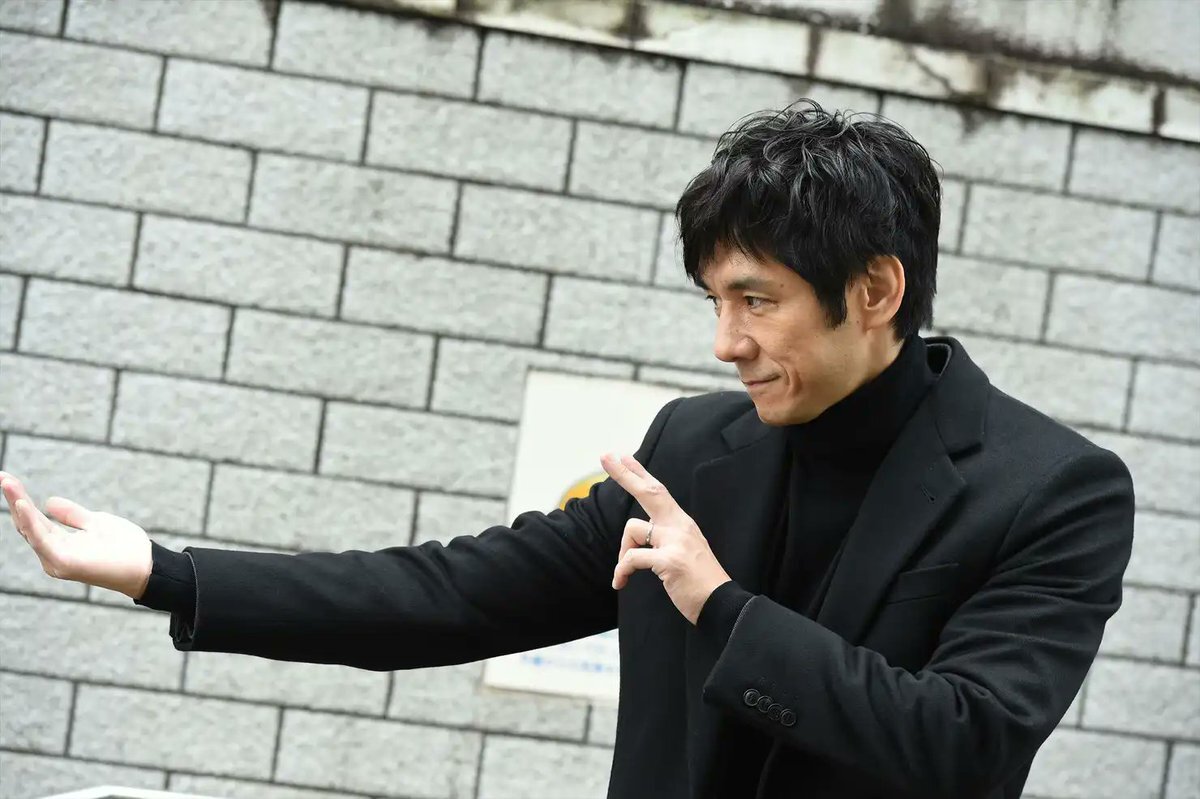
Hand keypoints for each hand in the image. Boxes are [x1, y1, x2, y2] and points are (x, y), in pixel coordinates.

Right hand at [1, 472, 152, 599]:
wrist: (146, 566)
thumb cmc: (125, 547)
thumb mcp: (95, 523)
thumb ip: (72, 515)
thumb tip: (47, 502)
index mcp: (59, 545)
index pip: (34, 519)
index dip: (21, 499)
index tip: (7, 478)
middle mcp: (52, 554)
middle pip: (27, 523)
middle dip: (14, 498)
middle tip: (2, 476)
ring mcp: (56, 560)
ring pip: (31, 528)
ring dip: (18, 504)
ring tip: (6, 482)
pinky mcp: (63, 562)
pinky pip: (42, 539)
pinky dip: (31, 522)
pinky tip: (22, 504)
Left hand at [601, 453, 731, 625]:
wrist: (721, 604)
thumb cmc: (699, 582)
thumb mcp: (685, 550)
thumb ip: (665, 537)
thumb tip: (639, 534)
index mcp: (682, 523)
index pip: (658, 490)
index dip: (640, 472)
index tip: (623, 456)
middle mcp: (680, 526)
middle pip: (649, 491)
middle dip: (624, 474)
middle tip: (605, 456)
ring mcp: (676, 541)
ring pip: (632, 530)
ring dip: (621, 552)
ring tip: (624, 572)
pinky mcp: (669, 560)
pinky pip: (631, 558)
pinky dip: (621, 570)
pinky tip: (621, 582)